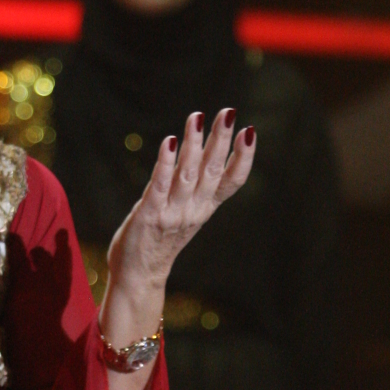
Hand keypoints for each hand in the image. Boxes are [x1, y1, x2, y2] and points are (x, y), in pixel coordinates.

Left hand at [103, 107, 256, 325]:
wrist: (139, 276)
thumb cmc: (161, 238)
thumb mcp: (186, 210)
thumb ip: (195, 182)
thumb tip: (204, 146)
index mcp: (206, 207)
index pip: (231, 181)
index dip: (243, 157)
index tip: (250, 131)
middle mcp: (194, 210)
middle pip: (212, 171)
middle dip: (221, 140)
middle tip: (229, 113)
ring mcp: (173, 213)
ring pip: (187, 174)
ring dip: (193, 145)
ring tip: (197, 118)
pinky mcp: (149, 215)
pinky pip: (159, 186)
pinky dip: (166, 164)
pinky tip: (169, 142)